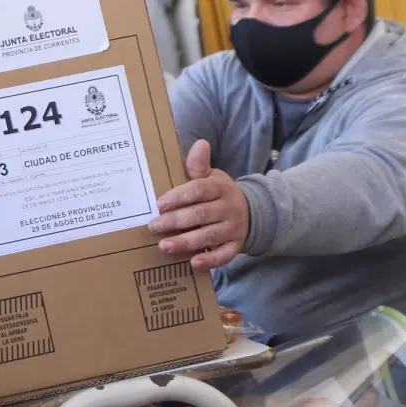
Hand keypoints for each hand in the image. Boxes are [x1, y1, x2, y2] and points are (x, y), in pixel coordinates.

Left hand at [148, 140, 249, 269]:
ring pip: (210, 236)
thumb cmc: (218, 193)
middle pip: (201, 214)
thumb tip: (200, 143)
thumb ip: (199, 165)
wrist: (251, 211)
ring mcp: (233, 228)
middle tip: (153, 226)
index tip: (159, 204)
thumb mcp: (211, 176)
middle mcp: (228, 208)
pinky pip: (225, 255)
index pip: (199, 190)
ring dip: (186, 242)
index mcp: (219, 188)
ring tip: (164, 246)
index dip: (179, 197)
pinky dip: (210, 260)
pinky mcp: (236, 246)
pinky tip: (193, 262)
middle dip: (176, 221)